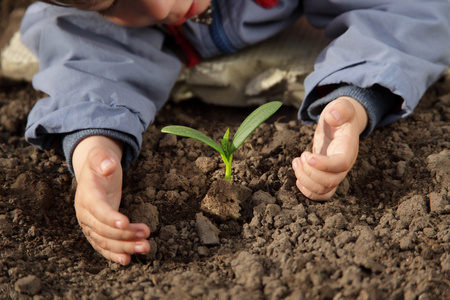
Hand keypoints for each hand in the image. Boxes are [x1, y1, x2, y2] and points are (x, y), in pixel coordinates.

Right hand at [72, 135, 150, 264]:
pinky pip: (103, 247)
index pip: (97, 209)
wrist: (93, 172)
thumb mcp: (101, 156)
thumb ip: (102, 158)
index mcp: (87, 195)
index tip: (125, 222)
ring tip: (145, 247)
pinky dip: (114, 255)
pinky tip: (127, 260)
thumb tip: (108, 165)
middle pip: (103, 230)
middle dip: (125, 234)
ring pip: (105, 241)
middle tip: (147, 234)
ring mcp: (90, 225)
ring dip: (125, 247)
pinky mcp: (96, 231)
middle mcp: (85, 213)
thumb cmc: (100, 163)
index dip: (110, 217)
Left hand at [292, 97, 367, 200]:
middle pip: (331, 181)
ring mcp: (335, 173)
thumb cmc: (340, 115)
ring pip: (324, 189)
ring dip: (305, 180)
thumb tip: (333, 116)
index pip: (341, 164)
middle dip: (310, 172)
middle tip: (301, 156)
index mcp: (348, 148)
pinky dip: (308, 191)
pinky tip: (297, 178)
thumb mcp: (342, 106)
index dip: (323, 165)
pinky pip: (321, 194)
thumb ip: (340, 109)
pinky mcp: (326, 176)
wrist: (341, 123)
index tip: (307, 156)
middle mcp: (344, 165)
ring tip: (296, 162)